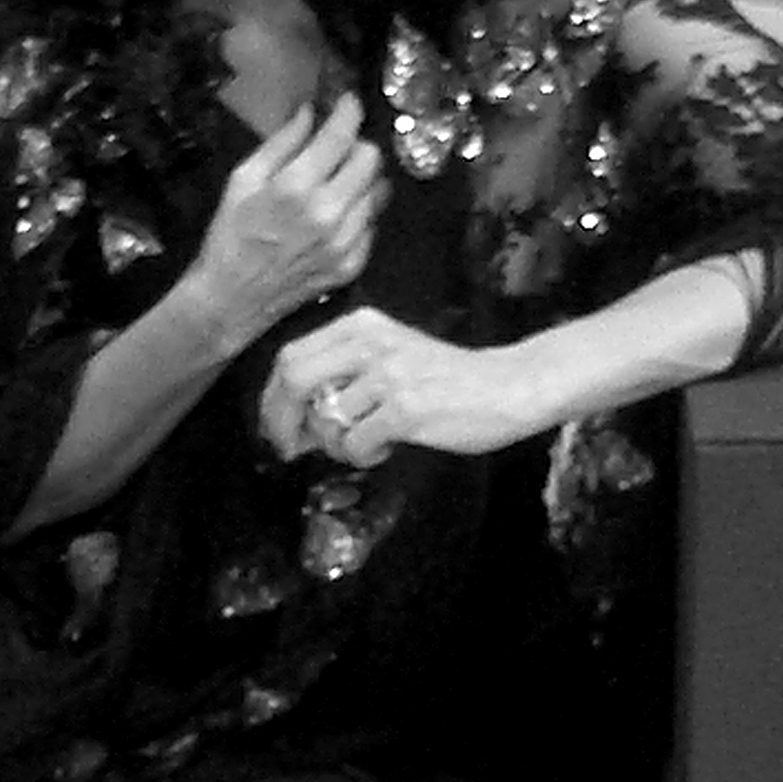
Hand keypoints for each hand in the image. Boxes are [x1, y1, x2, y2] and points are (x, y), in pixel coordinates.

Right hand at [185, 94, 385, 342]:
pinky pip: (373, 223)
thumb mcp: (242, 180)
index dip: (349, 110)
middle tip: (337, 149)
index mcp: (296, 187)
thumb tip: (310, 112)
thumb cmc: (230, 234)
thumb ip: (281, 143)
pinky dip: (359, 212)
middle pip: (371, 158)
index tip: (348, 101)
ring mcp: (346, 242)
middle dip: (356, 145)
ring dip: (361, 179)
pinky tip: (334, 216)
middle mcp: (329, 213)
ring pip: (378, 190)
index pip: (342, 135)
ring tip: (337, 183)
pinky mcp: (353, 265)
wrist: (233, 300)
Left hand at [261, 309, 542, 466]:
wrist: (508, 386)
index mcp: (360, 325)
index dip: (274, 398)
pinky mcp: (405, 408)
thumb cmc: (448, 378)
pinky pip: (355, 443)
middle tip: (292, 450)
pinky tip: (384, 449)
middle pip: (294, 379)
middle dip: (283, 422)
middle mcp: (369, 343)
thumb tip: (295, 422)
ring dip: (336, 446)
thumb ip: (344, 377)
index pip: (291, 356)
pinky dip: (361, 456)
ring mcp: (387, 375)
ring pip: (326, 420)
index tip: (277, 428)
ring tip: (365, 445)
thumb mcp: (391, 356)